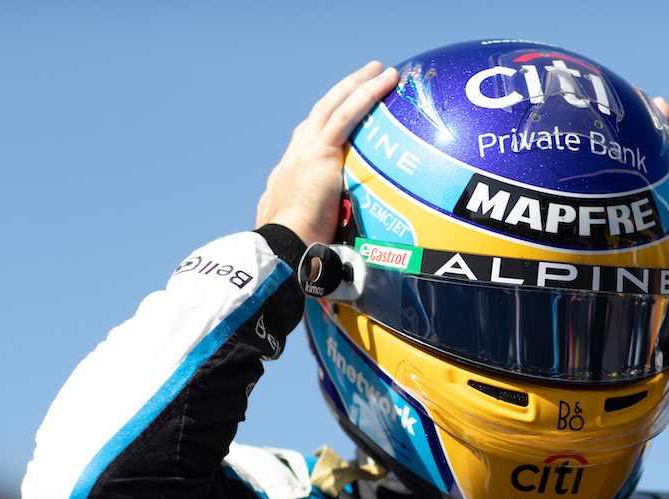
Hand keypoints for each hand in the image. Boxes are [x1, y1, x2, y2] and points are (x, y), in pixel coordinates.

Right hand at [256, 62, 399, 245]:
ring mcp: (304, 154)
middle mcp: (292, 161)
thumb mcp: (303, 241)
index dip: (320, 131)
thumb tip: (329, 251)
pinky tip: (384, 80)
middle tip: (361, 81)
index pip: (304, 147)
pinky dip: (366, 94)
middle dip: (340, 97)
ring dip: (356, 86)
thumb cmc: (296, 257)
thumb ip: (316, 237)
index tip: (337, 122)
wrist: (284, 250)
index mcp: (286, 181)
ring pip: (332, 107)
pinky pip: (346, 114)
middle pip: (318, 118)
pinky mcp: (320, 154)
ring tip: (379, 71)